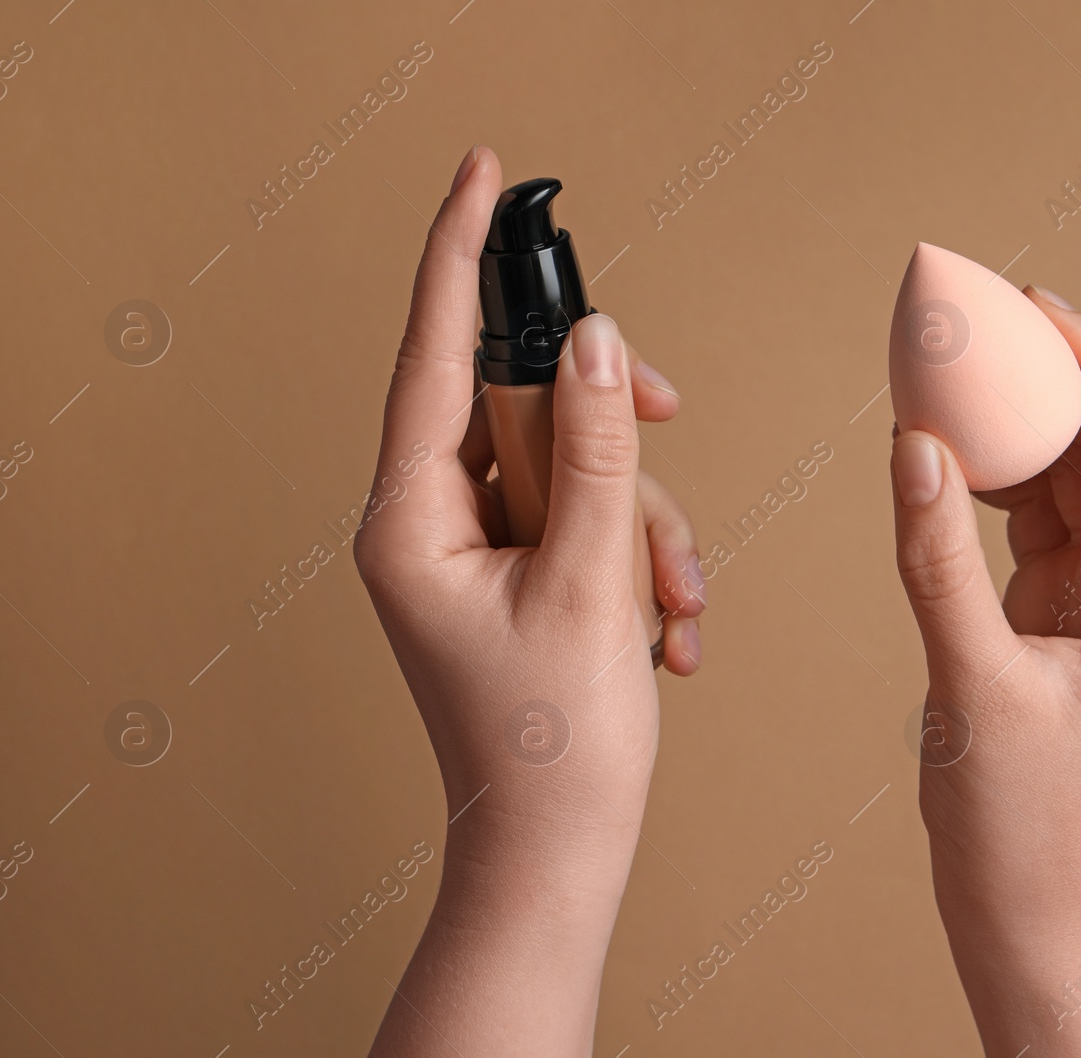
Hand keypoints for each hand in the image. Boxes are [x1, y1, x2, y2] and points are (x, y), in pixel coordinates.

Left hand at [356, 146, 703, 1057]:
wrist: (558, 858)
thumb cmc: (554, 749)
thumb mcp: (591, 583)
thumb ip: (599, 450)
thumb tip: (596, 344)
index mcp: (408, 519)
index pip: (433, 355)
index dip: (459, 256)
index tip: (484, 175)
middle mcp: (428, 524)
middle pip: (524, 409)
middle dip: (616, 436)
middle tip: (670, 424)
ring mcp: (475, 552)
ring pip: (575, 469)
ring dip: (646, 525)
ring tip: (671, 611)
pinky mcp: (518, 577)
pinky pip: (589, 521)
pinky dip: (640, 561)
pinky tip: (665, 636)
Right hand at [891, 287, 1080, 1057]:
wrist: (1023, 908)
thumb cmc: (1023, 823)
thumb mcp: (974, 683)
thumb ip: (936, 562)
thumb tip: (912, 447)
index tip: (1043, 313)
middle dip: (1065, 377)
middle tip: (996, 313)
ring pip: (1076, 481)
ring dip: (1027, 423)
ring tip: (964, 365)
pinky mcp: (1057, 616)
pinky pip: (1035, 522)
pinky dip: (997, 479)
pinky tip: (953, 446)